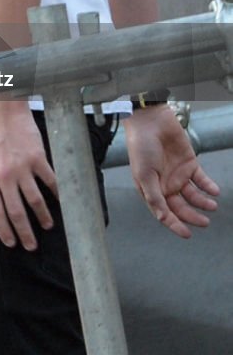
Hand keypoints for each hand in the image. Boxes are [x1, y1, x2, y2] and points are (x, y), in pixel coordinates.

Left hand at [0, 101, 58, 249]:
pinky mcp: (37, 157)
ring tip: (47, 227)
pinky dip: (57, 194)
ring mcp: (22, 167)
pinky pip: (50, 181)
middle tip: (31, 245)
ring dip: (42, 217)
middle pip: (16, 211)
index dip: (3, 231)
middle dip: (24, 233)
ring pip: (34, 200)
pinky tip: (61, 203)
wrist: (0, 111)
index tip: (11, 242)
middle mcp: (3, 175)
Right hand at [123, 105, 219, 237]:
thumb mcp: (144, 174)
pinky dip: (209, 186)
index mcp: (151, 189)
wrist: (150, 121)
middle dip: (193, 216)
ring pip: (193, 196)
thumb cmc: (140, 146)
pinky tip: (214, 191)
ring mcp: (178, 174)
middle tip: (204, 222)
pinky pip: (201, 180)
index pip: (164, 212)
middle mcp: (165, 184)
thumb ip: (154, 197)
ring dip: (203, 203)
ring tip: (211, 205)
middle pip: (181, 207)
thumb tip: (162, 217)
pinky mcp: (189, 163)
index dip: (175, 225)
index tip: (187, 234)